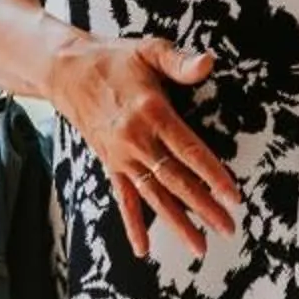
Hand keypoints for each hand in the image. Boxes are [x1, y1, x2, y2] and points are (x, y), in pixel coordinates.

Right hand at [45, 35, 241, 259]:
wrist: (66, 71)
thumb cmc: (113, 58)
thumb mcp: (149, 50)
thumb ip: (179, 61)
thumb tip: (208, 62)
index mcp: (152, 113)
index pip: (188, 150)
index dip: (212, 174)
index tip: (233, 196)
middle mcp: (136, 140)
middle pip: (175, 180)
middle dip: (203, 207)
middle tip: (227, 228)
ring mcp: (121, 156)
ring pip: (153, 196)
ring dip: (176, 222)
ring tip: (199, 246)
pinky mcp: (110, 163)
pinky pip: (122, 198)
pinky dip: (132, 224)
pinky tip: (143, 248)